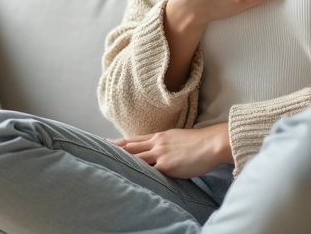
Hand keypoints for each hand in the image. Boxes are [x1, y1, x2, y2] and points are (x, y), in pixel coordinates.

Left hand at [108, 122, 233, 178]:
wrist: (212, 143)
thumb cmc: (199, 142)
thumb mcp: (178, 138)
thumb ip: (166, 144)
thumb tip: (161, 150)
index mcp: (159, 136)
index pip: (134, 140)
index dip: (119, 142)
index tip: (107, 143)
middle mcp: (156, 143)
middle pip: (130, 147)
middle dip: (114, 149)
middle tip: (98, 150)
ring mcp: (160, 154)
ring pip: (135, 157)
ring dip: (121, 160)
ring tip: (107, 162)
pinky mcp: (165, 165)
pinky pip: (148, 170)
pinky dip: (136, 172)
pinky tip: (126, 175)